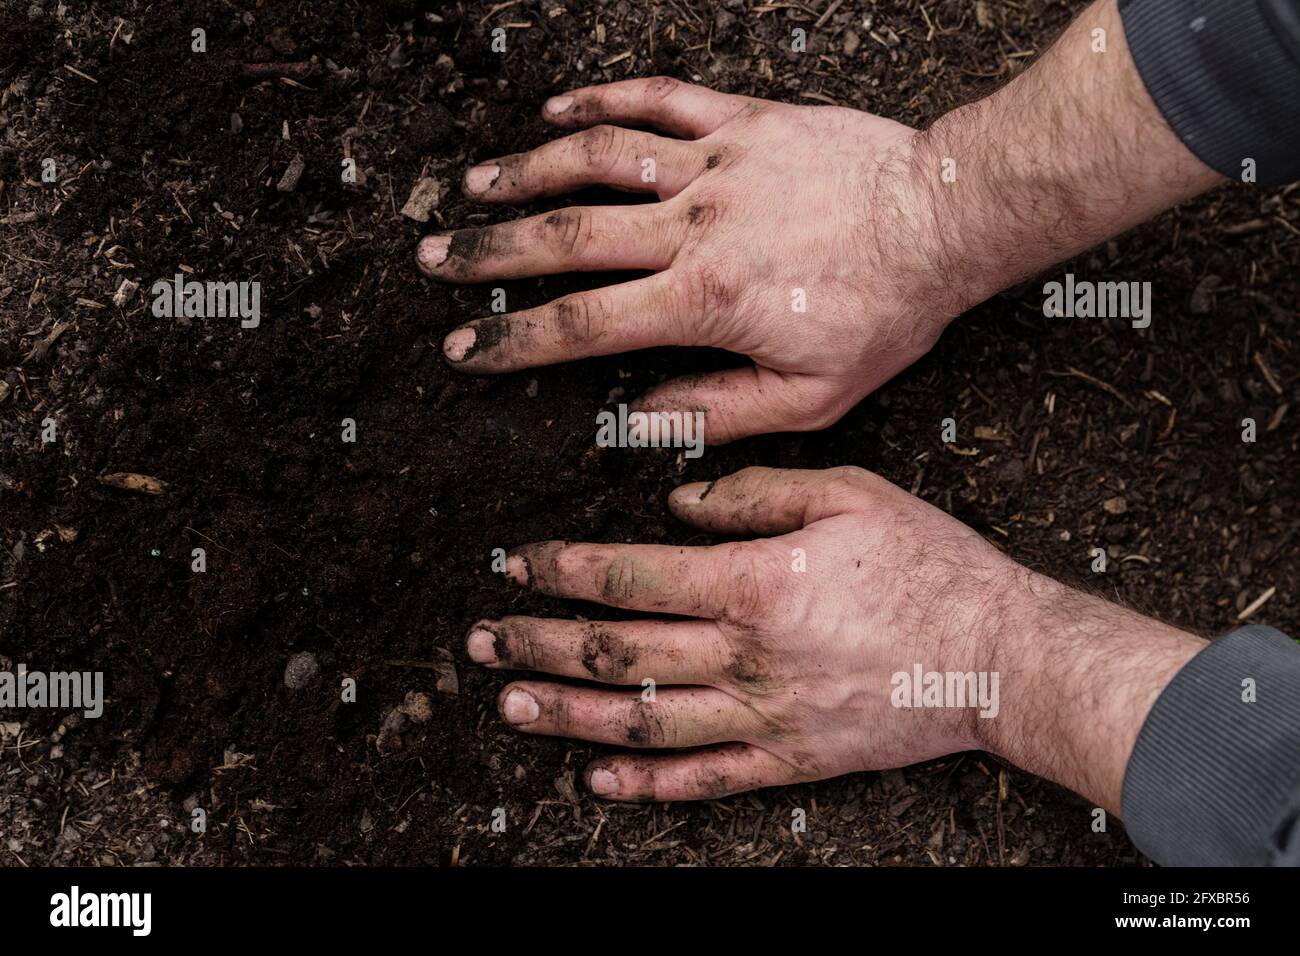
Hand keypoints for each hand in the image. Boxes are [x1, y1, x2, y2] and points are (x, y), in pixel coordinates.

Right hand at [418, 78, 950, 442]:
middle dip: (490, 251)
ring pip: (600, 161)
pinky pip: (661, 100)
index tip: (463, 346)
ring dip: (527, 171)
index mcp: (706, 301)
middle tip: (433, 258)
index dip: (512, 339)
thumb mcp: (813, 398)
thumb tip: (641, 417)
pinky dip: (604, 99)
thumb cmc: (888, 312)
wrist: (945, 221)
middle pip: (567, 235)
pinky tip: (557, 108)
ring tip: (473, 185)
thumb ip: (720, 412)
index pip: (583, 323)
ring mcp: (717, 165)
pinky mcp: (745, 122)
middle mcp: (696, 227)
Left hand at [467, 466, 1204, 808]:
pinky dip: (646, 784)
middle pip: (620, 653)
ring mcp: (765, 716)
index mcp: (754, 584)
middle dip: (541, 644)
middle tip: (486, 640)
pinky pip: (704, 780)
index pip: (630, 576)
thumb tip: (681, 505)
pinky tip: (599, 778)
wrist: (1001, 655)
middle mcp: (746, 656)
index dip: (563, 570)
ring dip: (570, 714)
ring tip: (513, 704)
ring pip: (645, 722)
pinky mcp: (791, 760)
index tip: (518, 565)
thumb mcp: (849, 494)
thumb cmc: (932, 568)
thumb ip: (756, 491)